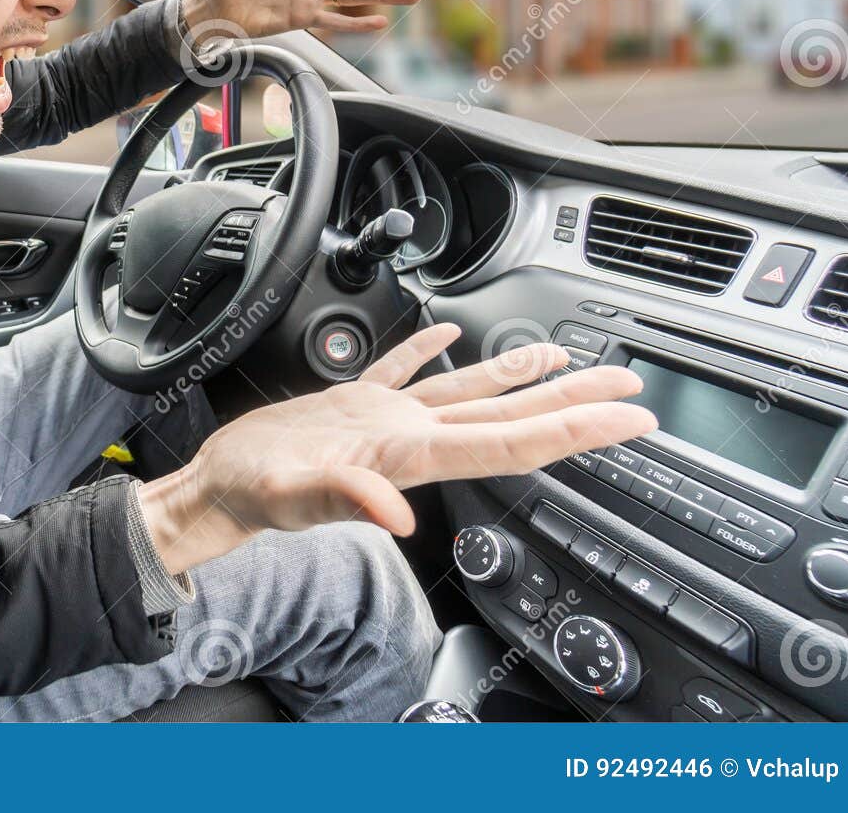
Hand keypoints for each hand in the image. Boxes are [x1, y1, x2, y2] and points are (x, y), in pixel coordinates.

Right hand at [136, 323, 656, 574]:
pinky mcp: (351, 407)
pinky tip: (446, 333)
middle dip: (576, 404)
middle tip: (630, 387)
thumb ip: (347, 500)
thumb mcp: (292, 497)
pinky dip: (430, 351)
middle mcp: (410, 440)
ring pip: (469, 394)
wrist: (217, 489)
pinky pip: (404, 373)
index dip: (577, 429)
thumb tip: (397, 515)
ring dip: (522, 378)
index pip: (512, 440)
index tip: (628, 418)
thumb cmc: (250, 495)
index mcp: (409, 455)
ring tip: (566, 360)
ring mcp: (383, 422)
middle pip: (511, 418)